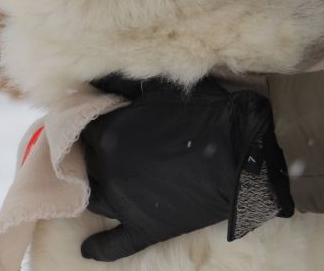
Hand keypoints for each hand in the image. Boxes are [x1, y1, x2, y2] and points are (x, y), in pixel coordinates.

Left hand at [79, 75, 291, 261]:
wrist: (242, 152)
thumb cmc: (206, 113)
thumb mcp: (163, 88)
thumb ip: (124, 83)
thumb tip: (95, 76)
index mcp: (110, 134)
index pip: (81, 126)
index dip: (87, 120)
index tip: (94, 116)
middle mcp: (108, 171)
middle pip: (82, 161)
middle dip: (87, 151)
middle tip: (100, 144)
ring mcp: (124, 204)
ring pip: (91, 198)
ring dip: (91, 188)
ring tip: (96, 181)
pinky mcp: (144, 228)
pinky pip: (113, 245)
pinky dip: (99, 247)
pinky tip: (87, 247)